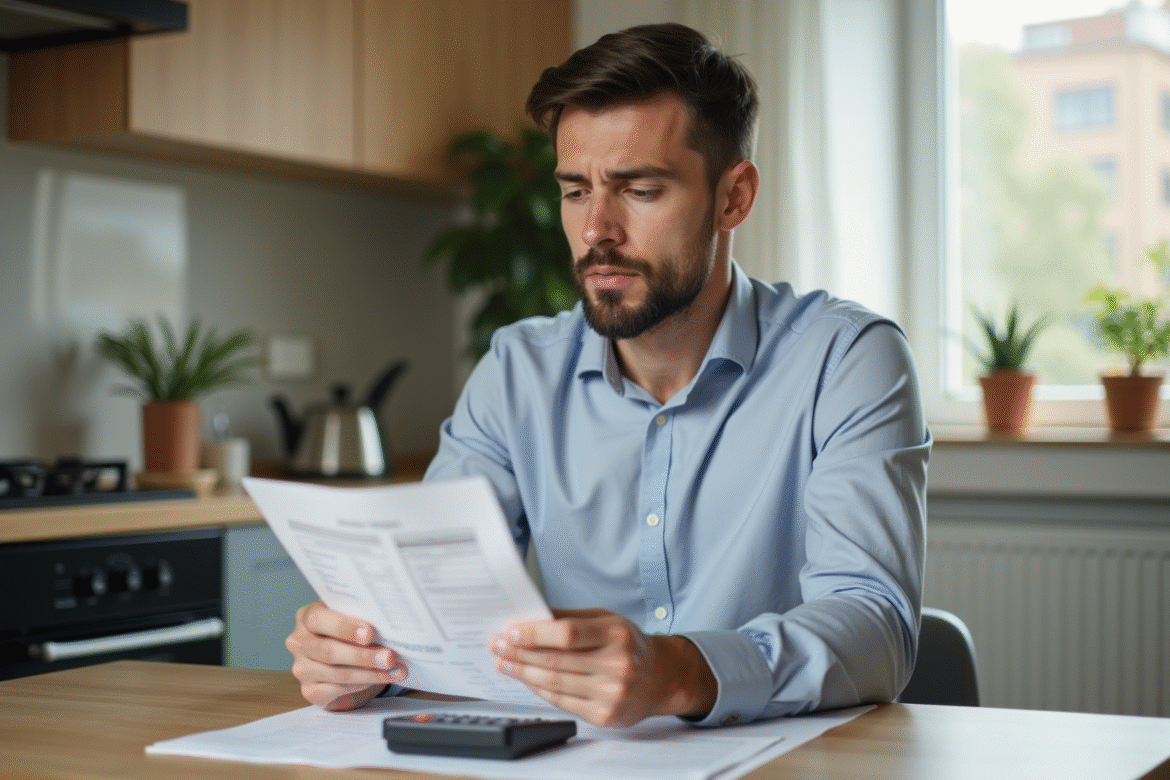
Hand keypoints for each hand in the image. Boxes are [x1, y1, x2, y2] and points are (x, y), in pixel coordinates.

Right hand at [285, 600, 407, 709]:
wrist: (343, 661)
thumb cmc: (350, 633)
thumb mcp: (353, 619)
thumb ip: (361, 618)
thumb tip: (387, 625)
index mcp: (307, 617)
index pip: (319, 619)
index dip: (344, 627)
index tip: (369, 633)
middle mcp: (299, 642)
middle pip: (328, 651)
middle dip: (363, 656)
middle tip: (389, 657)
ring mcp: (302, 668)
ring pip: (337, 673)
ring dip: (370, 673)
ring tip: (395, 670)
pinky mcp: (309, 691)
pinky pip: (338, 690)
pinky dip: (363, 684)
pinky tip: (381, 679)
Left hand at [490, 607, 716, 726]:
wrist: (661, 678)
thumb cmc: (629, 645)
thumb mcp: (606, 619)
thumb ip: (569, 617)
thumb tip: (530, 616)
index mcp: (617, 634)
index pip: (568, 634)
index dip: (535, 634)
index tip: (511, 632)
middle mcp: (617, 665)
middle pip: (556, 661)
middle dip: (519, 653)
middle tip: (498, 646)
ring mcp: (611, 694)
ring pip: (554, 683)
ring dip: (522, 673)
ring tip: (504, 663)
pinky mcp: (605, 715)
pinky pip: (561, 702)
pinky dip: (538, 690)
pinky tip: (526, 680)